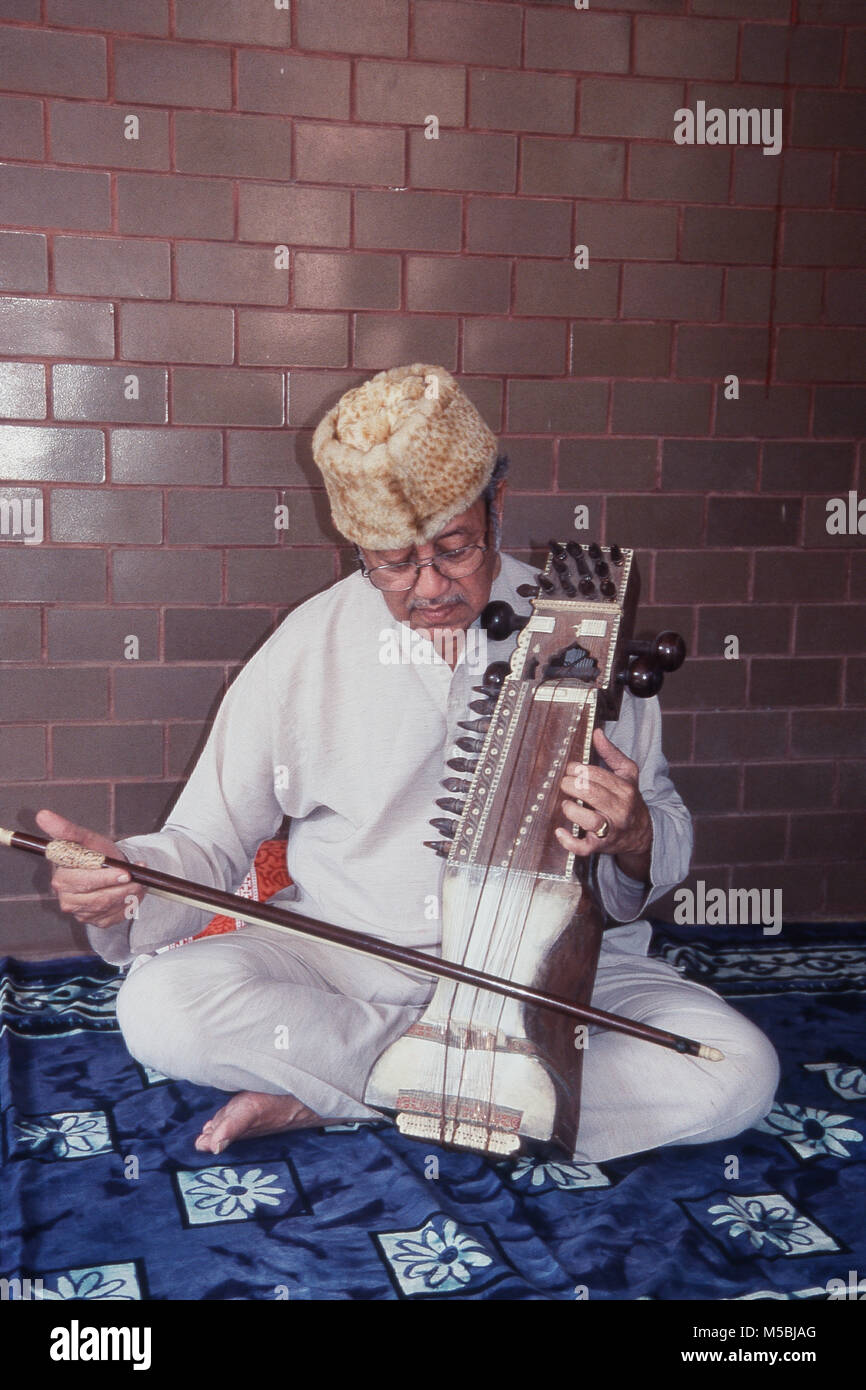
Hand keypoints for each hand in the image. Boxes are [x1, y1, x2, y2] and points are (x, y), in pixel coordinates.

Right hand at [35, 809, 145, 928]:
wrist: (111, 868)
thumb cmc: (95, 853)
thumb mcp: (85, 838)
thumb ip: (66, 829)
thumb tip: (43, 815)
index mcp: (61, 879)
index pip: (82, 882)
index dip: (105, 878)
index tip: (125, 872)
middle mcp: (67, 899)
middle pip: (97, 899)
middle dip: (122, 888)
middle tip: (138, 877)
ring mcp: (81, 913)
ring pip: (109, 907)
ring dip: (128, 894)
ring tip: (139, 881)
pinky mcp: (96, 921)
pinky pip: (115, 916)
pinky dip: (129, 904)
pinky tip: (133, 892)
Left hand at [555, 729, 652, 882]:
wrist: (642, 834)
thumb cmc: (629, 799)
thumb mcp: (627, 774)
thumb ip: (611, 753)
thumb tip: (596, 733)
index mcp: (625, 789)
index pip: (597, 775)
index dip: (578, 770)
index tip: (570, 769)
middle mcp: (619, 810)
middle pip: (592, 794)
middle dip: (571, 785)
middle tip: (564, 784)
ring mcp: (610, 830)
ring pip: (589, 820)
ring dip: (572, 809)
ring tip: (567, 804)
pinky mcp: (600, 846)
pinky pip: (584, 847)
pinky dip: (569, 842)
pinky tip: (560, 831)